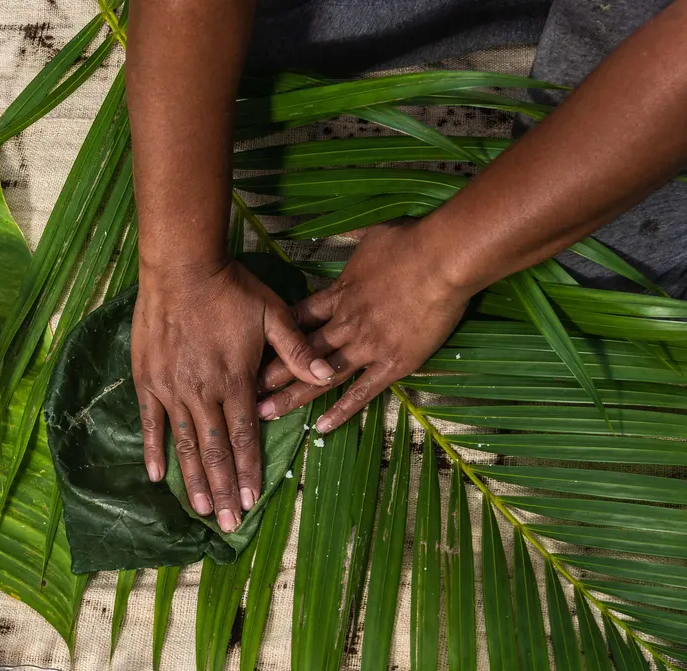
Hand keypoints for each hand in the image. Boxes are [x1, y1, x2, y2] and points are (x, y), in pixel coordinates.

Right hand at [133, 259, 321, 529]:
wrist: (181, 267)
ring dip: (192, 479)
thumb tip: (329, 375)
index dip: (248, 471)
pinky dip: (154, 450)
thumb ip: (298, 350)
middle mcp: (202, 393)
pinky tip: (156, 475)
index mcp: (235, 381)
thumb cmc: (231, 289)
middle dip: (221, 489)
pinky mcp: (148, 380)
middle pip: (214, 451)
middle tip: (226, 521)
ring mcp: (172, 389)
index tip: (251, 500)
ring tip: (197, 509)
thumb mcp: (274, 314)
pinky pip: (151, 422)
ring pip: (184, 443)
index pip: (244, 437)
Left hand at [257, 220, 475, 432]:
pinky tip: (321, 427)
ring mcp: (367, 346)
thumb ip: (352, 236)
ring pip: (320, 375)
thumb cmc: (410, 241)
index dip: (274, 334)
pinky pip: (361, 392)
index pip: (298, 318)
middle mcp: (346, 324)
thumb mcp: (371, 233)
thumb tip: (344, 226)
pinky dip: (341, 410)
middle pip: (298, 350)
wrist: (442, 258)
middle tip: (244, 388)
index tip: (254, 348)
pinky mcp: (392, 363)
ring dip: (292, 395)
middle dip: (269, 371)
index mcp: (339, 294)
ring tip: (266, 412)